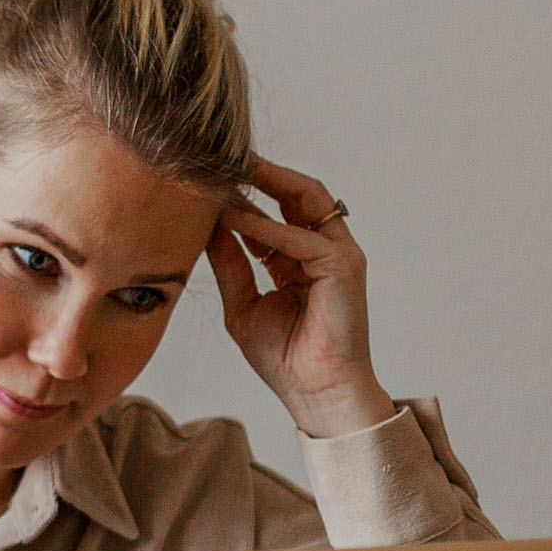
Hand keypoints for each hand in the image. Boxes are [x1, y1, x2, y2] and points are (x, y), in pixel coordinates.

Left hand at [206, 155, 393, 439]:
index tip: (211, 179)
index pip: (277, 212)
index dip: (246, 193)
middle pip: (299, 193)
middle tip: (224, 156)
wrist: (313, 393)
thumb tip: (207, 228)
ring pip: (309, 199)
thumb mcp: (242, 304)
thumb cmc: (284, 359)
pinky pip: (303, 237)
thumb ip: (230, 265)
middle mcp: (324, 251)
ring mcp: (339, 256)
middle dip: (263, 172)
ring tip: (231, 170)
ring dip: (270, 181)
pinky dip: (268, 227)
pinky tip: (237, 219)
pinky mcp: (344, 267)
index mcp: (302, 260)